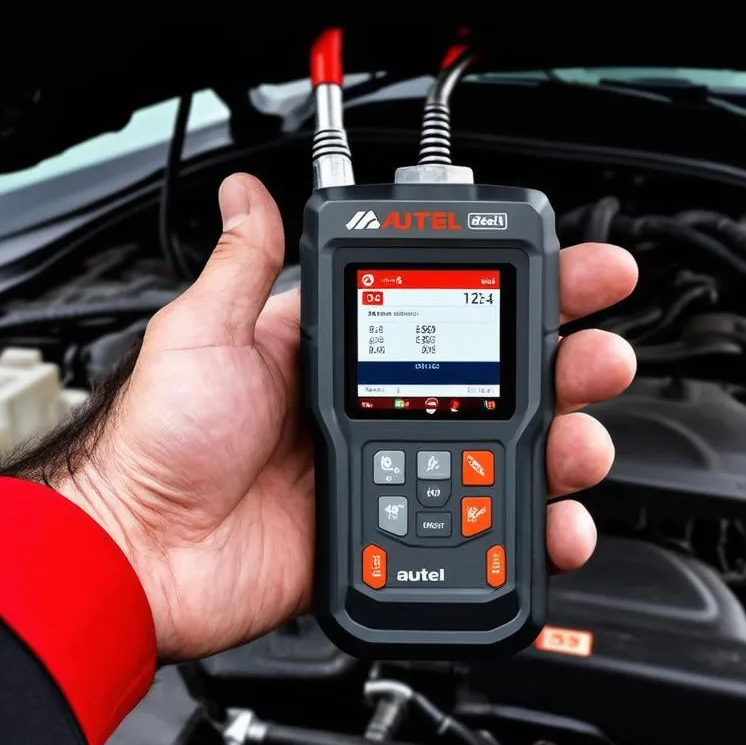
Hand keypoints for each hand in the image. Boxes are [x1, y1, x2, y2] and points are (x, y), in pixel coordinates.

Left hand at [52, 174, 637, 658]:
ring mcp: (396, 473)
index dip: (518, 290)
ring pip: (505, 456)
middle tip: (601, 358)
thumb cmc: (162, 443)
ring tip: (580, 445)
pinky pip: (482, 533)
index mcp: (346, 356)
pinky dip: (530, 531)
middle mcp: (382, 410)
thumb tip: (248, 192)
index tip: (576, 274)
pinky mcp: (398, 534)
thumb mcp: (203, 335)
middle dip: (566, 366)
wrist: (144, 552)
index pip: (450, 311)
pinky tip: (552, 525)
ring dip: (562, 446)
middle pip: (499, 384)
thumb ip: (242, 268)